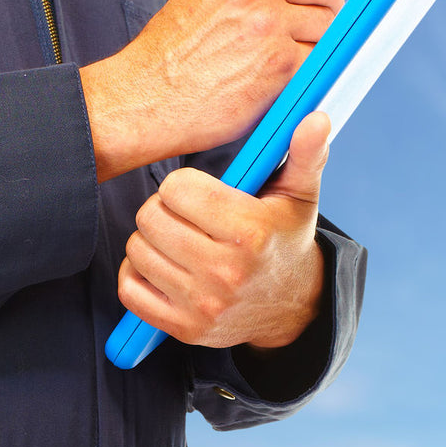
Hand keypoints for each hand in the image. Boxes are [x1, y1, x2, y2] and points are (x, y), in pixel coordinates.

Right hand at [82, 0, 342, 180]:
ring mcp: (270, 24)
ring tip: (286, 61)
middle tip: (307, 34)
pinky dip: (307, 74)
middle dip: (325, 10)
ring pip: (329, 25)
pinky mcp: (279, 64)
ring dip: (317, 46)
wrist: (144, 98)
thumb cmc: (169, 55)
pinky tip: (281, 82)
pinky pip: (320, 62)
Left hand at [116, 112, 331, 348]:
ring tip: (176, 238)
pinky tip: (160, 264)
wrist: (291, 307)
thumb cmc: (285, 240)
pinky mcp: (184, 328)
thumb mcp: (300, 195)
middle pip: (150, 217)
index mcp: (250, 232)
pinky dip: (137, 274)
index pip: (176, 189)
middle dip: (163, 209)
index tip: (199, 193)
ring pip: (137, 250)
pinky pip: (130, 291)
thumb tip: (315, 118)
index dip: (183, 185)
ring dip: (150, 240)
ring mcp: (202, 305)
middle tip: (184, 215)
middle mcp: (224, 272)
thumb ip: (305, 154)